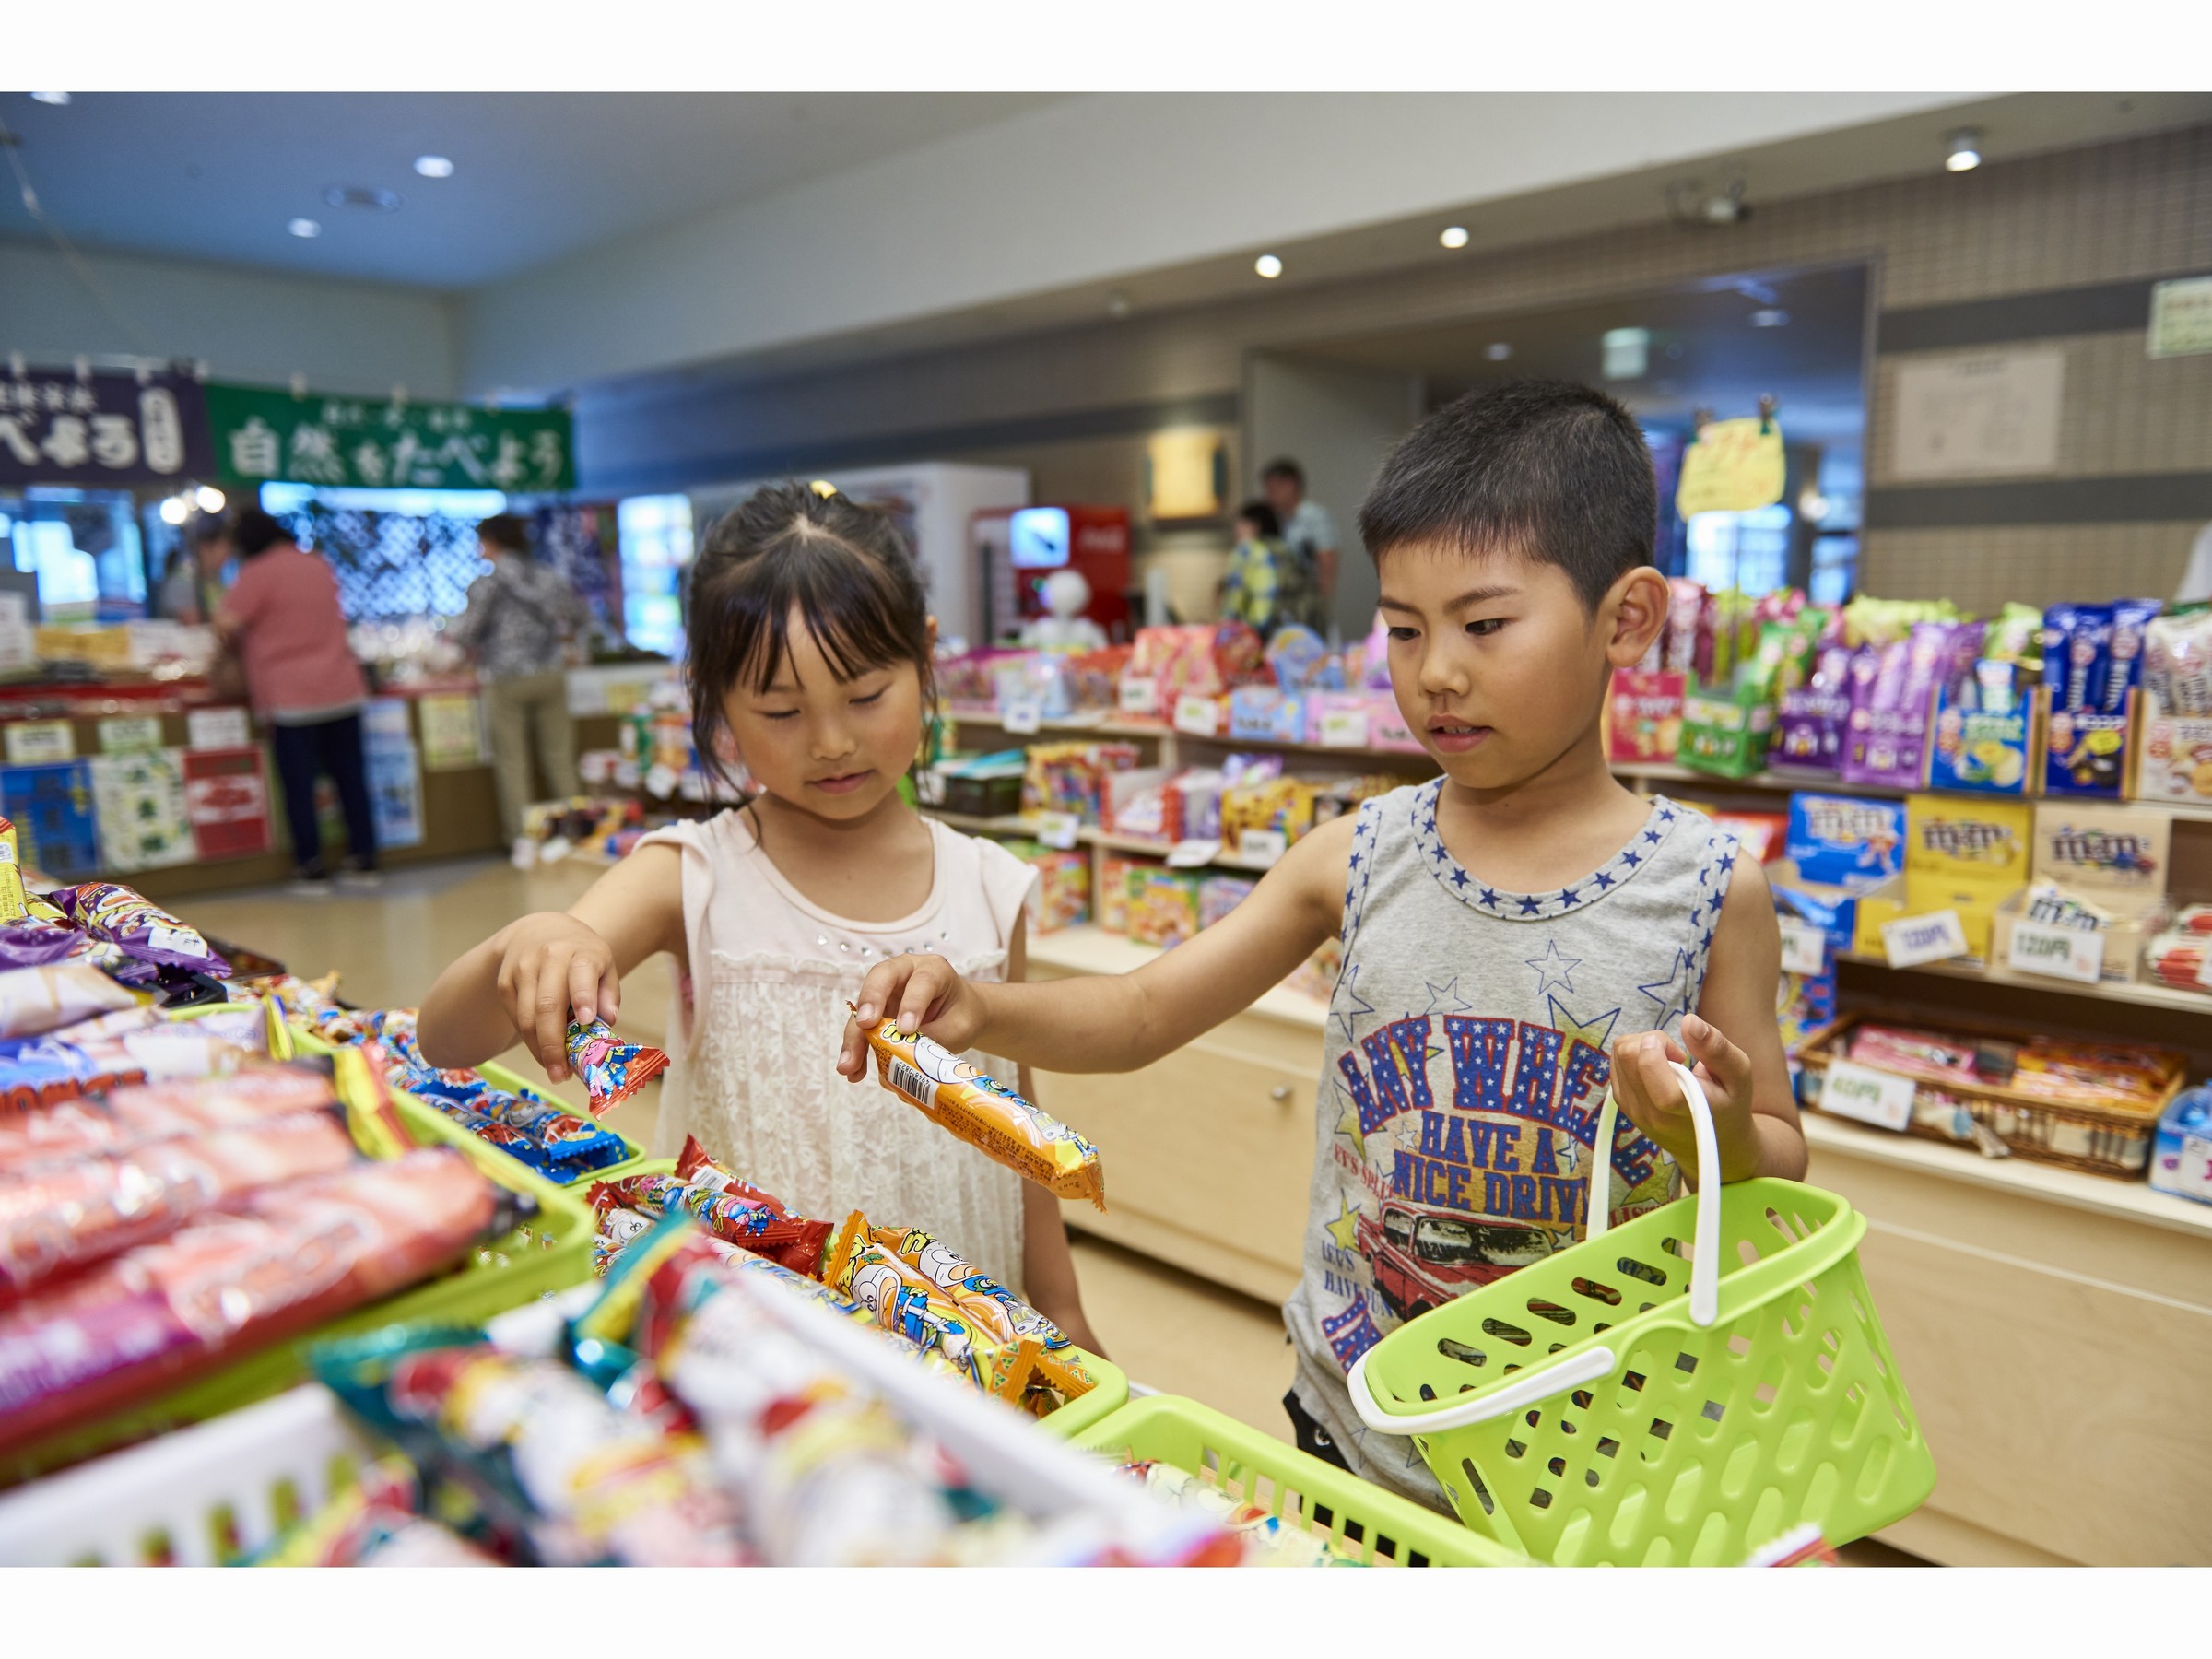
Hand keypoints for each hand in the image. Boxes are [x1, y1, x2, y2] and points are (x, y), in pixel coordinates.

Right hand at [493, 912, 619, 1081]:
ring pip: (527, 1017)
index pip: (581, 972)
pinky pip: (516, 1018)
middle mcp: (548, 957)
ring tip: (555, 1071)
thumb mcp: (604, 964)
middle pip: (547, 1005)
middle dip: (554, 1044)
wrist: (538, 930)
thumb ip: (608, 993)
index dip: (583, 996)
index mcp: (580, 951)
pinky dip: (529, 1040)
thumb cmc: (579, 954)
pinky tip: (542, 1051)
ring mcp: (522, 970)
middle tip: (562, 1073)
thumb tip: (608, 1021)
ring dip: (539, 1049)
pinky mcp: (505, 983)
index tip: (588, 1020)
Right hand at [836, 954, 983, 1081]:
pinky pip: (862, 1031)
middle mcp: (904, 973)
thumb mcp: (959, 1027)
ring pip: (864, 1009)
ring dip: (854, 1038)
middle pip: (881, 980)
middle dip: (870, 1002)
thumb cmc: (962, 1015)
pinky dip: (857, 1052)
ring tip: (848, 1066)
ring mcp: (885, 992)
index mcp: (933, 969)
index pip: (922, 981)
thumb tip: (900, 1065)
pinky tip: (855, 1072)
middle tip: (864, 1026)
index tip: (906, 1029)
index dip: (912, 1003)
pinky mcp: (875, 1012)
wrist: (961, 1014)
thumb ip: (934, 1038)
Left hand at [1608, 1014, 1756, 1185]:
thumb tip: (1689, 1021)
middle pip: (1627, 1053)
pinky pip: (1615, 1063)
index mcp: (1682, 1107)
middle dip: (1651, 1041)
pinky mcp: (1623, 1104)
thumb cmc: (1730, 1104)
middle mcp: (1651, 1113)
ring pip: (1617, 1054)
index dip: (1657, 1045)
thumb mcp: (1739, 1074)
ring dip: (1642, 1048)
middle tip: (1676, 1056)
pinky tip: (1657, 1070)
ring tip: (1669, 1065)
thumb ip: (1717, 1047)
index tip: (1680, 1054)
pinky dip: (1634, 1057)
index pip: (1647, 1066)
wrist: (1715, 1144)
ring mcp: (1633, 1110)